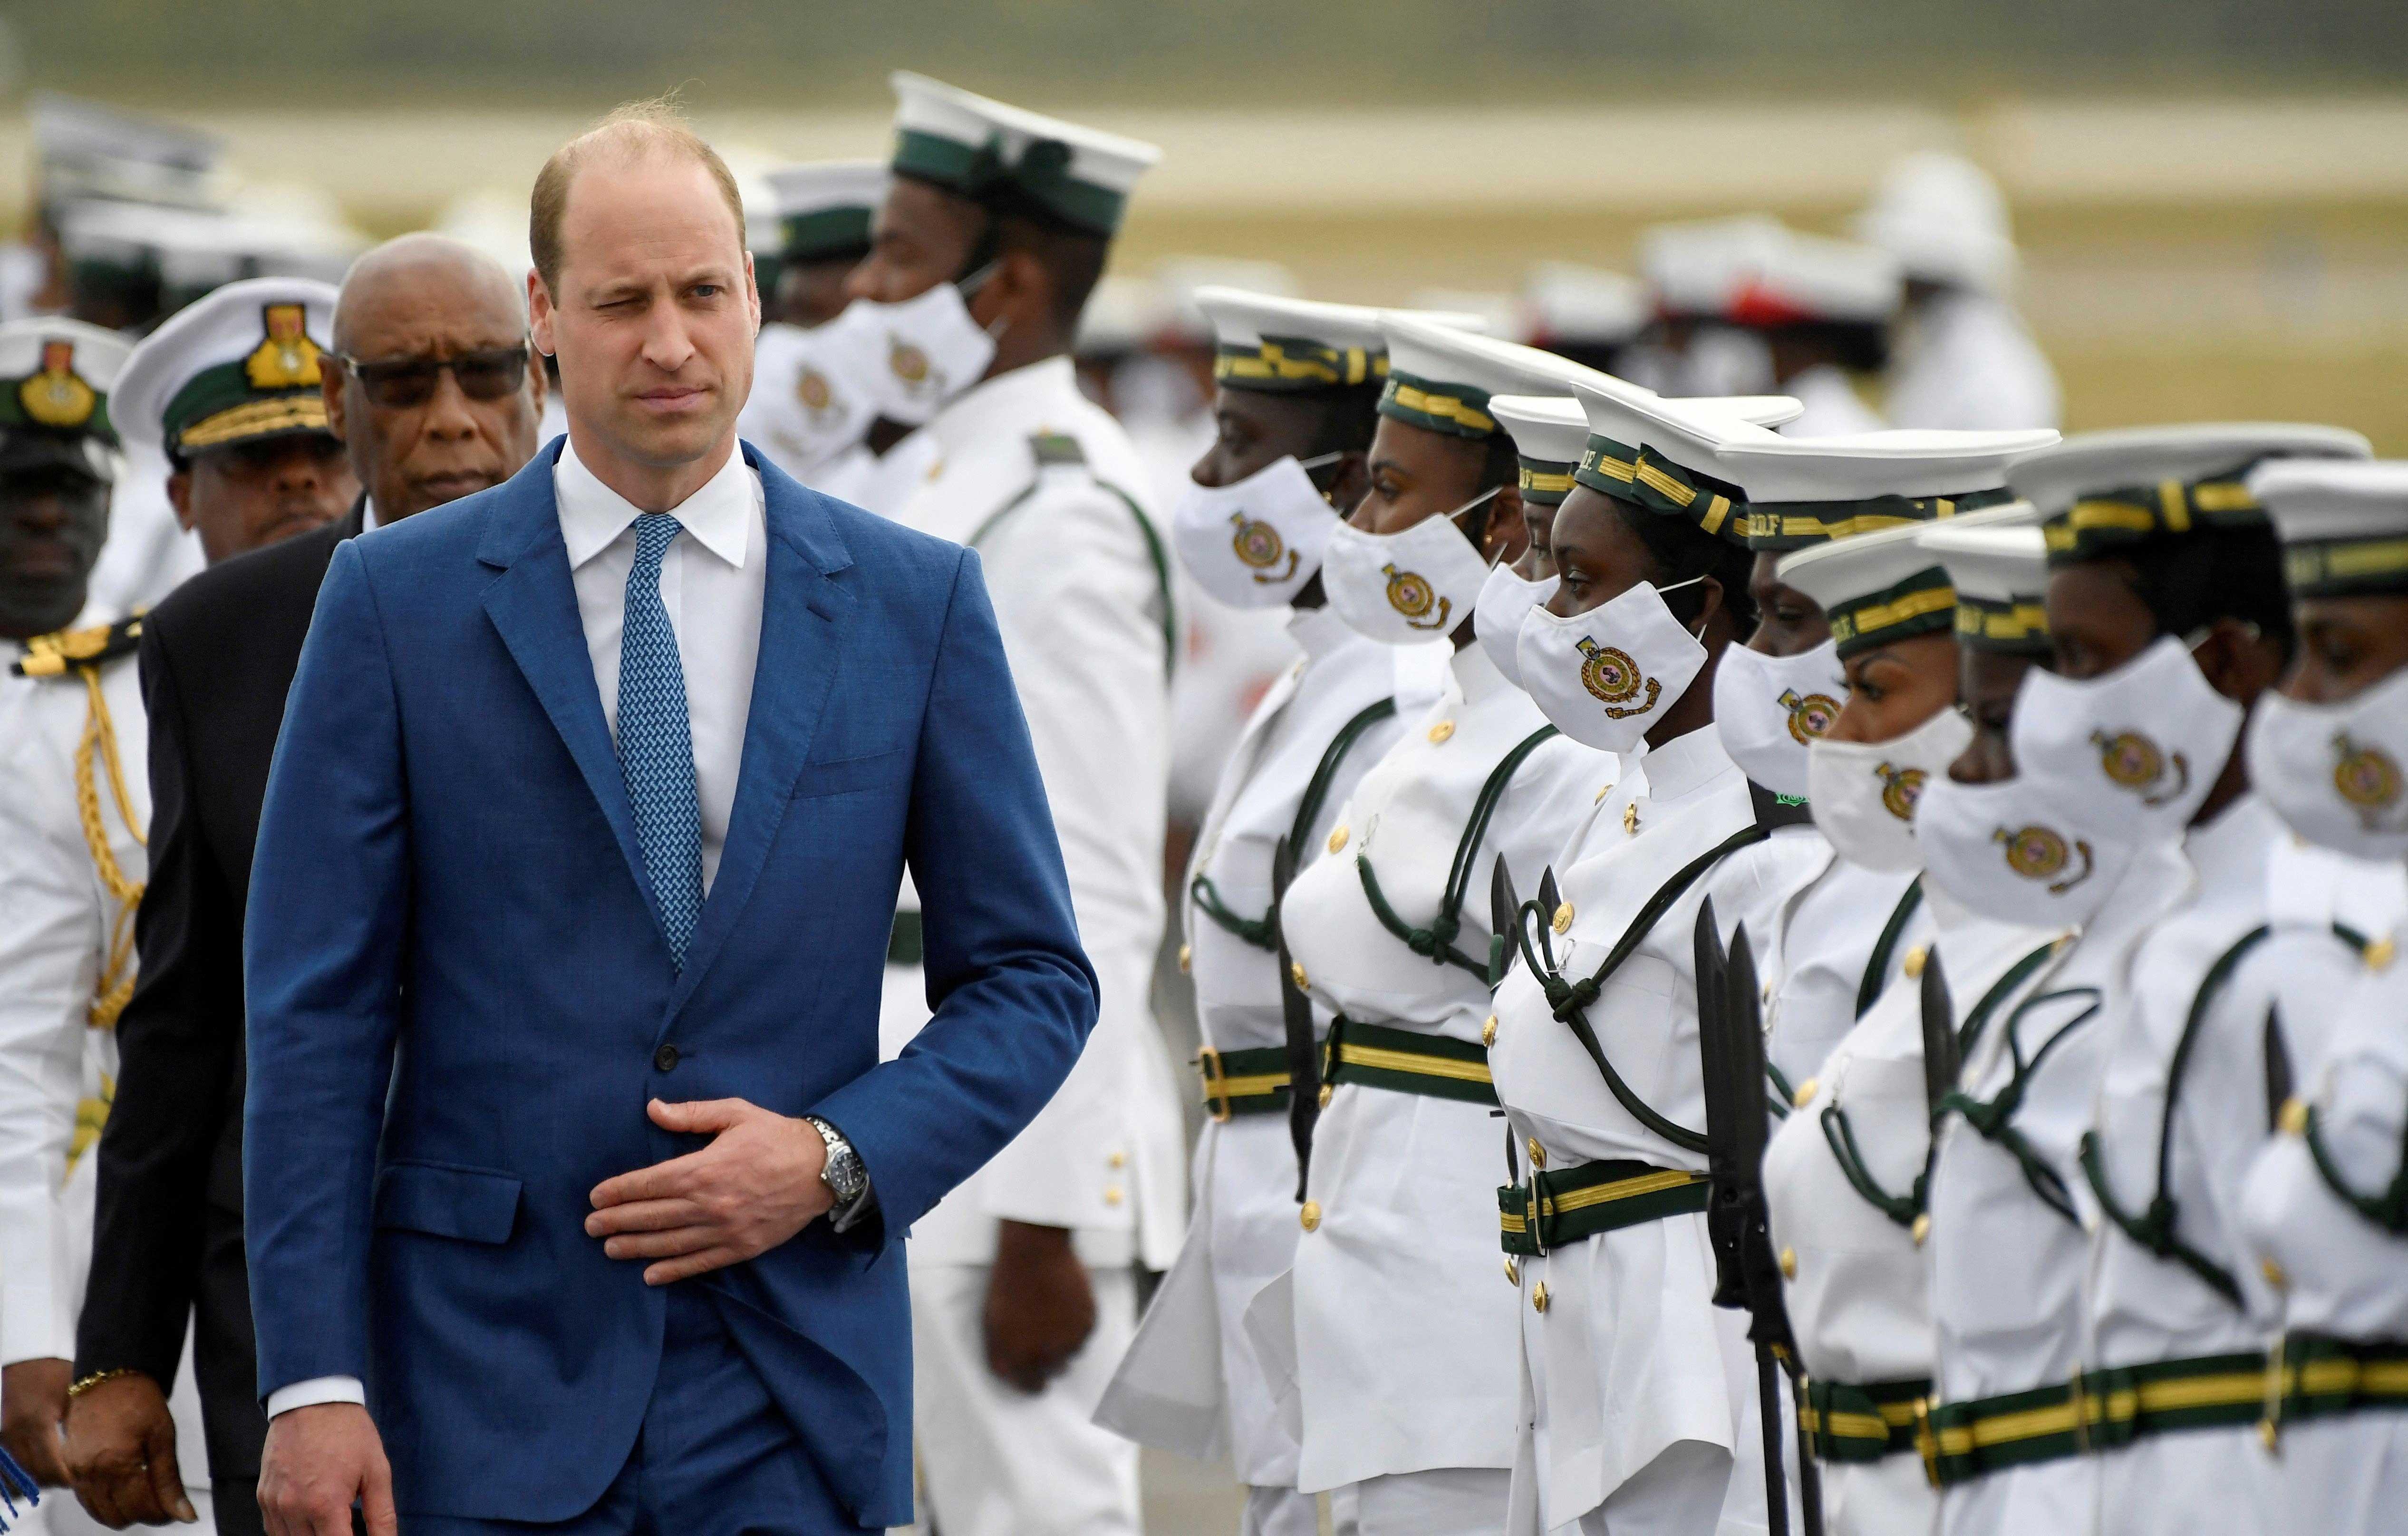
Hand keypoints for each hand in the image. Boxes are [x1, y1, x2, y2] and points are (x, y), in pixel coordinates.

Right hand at [1, 1359, 70, 1486]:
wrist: (29, 1358)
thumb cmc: (57, 1374)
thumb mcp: (74, 1396)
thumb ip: (78, 1427)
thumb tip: (88, 1457)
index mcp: (38, 1422)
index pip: (50, 1464)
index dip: (66, 1478)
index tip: (82, 1480)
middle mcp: (17, 1432)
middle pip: (33, 1473)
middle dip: (54, 1481)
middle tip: (74, 1480)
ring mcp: (5, 1435)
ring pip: (18, 1473)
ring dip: (38, 1479)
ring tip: (60, 1475)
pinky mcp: (1, 1436)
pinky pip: (9, 1465)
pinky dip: (23, 1472)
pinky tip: (41, 1469)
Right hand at [60, 1370, 194, 1525]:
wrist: (108, 1376)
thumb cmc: (138, 1399)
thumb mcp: (164, 1438)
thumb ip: (170, 1481)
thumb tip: (185, 1515)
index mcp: (117, 1465)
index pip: (142, 1510)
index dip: (163, 1514)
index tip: (175, 1507)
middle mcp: (91, 1473)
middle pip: (119, 1517)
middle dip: (144, 1513)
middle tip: (161, 1499)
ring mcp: (76, 1472)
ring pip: (100, 1514)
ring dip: (124, 1510)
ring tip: (144, 1492)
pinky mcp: (68, 1467)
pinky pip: (86, 1500)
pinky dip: (105, 1502)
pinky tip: (123, 1487)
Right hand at [257, 1403, 390, 1535]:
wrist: (313, 1399)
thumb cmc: (348, 1432)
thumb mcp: (377, 1471)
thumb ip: (381, 1515)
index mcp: (325, 1504)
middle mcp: (294, 1508)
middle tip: (346, 1525)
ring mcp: (274, 1503)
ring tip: (331, 1521)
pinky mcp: (263, 1496)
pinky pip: (274, 1529)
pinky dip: (291, 1532)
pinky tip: (310, 1519)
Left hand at [587, 1097, 831, 1284]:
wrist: (823, 1168)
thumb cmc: (776, 1135)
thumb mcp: (735, 1113)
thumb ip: (691, 1114)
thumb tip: (652, 1109)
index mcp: (704, 1168)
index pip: (649, 1183)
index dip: (618, 1192)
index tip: (596, 1198)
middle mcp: (709, 1203)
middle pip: (652, 1215)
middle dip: (617, 1222)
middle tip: (591, 1227)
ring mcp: (725, 1229)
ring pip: (670, 1243)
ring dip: (636, 1247)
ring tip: (610, 1249)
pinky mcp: (741, 1247)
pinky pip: (700, 1263)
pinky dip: (673, 1270)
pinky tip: (650, 1275)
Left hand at [982, 1220, 1095, 1392]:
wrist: (1033, 1252)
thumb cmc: (1008, 1284)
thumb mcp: (992, 1324)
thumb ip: (1004, 1354)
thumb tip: (1016, 1373)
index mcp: (1016, 1358)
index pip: (1028, 1387)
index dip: (1033, 1383)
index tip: (1038, 1378)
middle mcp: (1043, 1357)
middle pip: (1054, 1371)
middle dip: (1051, 1359)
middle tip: (1048, 1335)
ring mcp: (1068, 1341)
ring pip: (1072, 1353)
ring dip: (1066, 1340)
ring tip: (1056, 1312)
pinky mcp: (1087, 1325)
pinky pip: (1086, 1334)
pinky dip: (1079, 1322)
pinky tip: (1068, 1302)